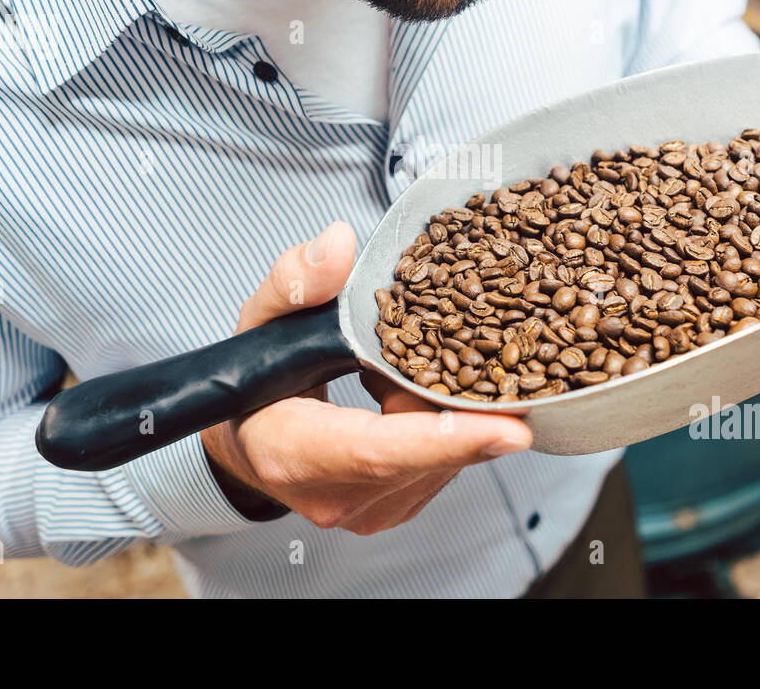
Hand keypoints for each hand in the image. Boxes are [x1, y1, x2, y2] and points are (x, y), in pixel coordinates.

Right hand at [200, 221, 532, 534]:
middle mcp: (335, 497)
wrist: (246, 444)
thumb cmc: (252, 383)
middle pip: (430, 449)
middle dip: (459, 395)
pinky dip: (443, 425)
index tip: (513, 426)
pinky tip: (419, 391)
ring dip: (448, 407)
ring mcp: (368, 513)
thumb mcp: (261, 320)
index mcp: (293, 454)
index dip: (449, 437)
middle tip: (467, 341)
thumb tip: (339, 244)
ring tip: (416, 364)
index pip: (381, 450)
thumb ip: (295, 281)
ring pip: (446, 457)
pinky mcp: (393, 511)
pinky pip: (443, 464)